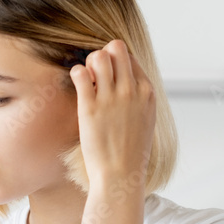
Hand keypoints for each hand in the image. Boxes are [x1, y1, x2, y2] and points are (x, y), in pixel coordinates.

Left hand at [69, 39, 154, 188]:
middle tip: (96, 75)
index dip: (116, 62)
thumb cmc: (131, 152)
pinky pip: (80, 72)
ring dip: (89, 64)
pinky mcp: (90, 107)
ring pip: (98, 56)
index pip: (130, 56)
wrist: (121, 175)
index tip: (108, 78)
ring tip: (87, 82)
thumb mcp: (146, 120)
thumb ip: (140, 98)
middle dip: (103, 56)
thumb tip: (130, 83)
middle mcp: (131, 90)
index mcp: (147, 92)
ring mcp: (111, 98)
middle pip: (116, 48)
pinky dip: (76, 73)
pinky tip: (79, 87)